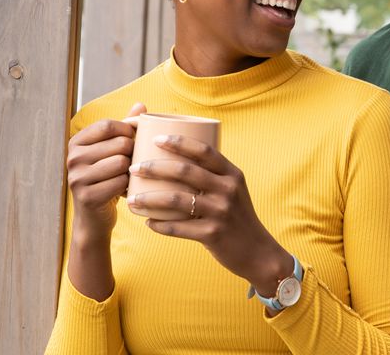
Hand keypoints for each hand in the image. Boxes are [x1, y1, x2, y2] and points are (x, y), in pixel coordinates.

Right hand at [66, 102, 144, 241]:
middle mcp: (72, 158)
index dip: (128, 130)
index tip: (135, 140)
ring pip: (121, 162)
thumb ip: (124, 127)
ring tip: (129, 175)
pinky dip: (128, 186)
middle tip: (133, 163)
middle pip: (118, 143)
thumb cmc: (107, 179)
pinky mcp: (87, 197)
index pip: (107, 124)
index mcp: (76, 142)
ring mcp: (77, 178)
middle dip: (133, 152)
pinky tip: (126, 190)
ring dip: (131, 170)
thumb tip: (141, 105)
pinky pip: (120, 182)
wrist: (94, 219)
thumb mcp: (113, 152)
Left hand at [126, 132, 290, 291]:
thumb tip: (178, 159)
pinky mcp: (213, 234)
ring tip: (131, 199)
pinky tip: (147, 222)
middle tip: (134, 168)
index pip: (204, 150)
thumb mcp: (233, 190)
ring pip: (177, 200)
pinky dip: (160, 225)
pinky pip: (179, 228)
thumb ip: (212, 175)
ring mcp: (221, 212)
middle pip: (185, 171)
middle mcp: (228, 189)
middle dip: (155, 167)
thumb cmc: (237, 217)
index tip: (156, 139)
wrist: (258, 252)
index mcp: (232, 174)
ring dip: (149, 198)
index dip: (179, 142)